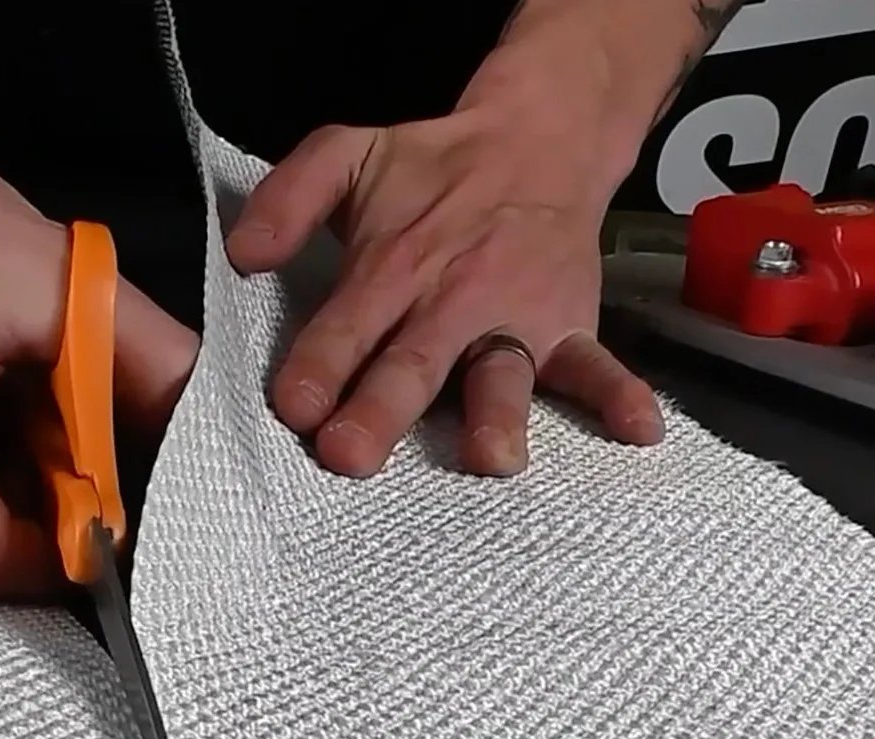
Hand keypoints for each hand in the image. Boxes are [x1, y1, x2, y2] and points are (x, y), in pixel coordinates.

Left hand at [226, 57, 664, 477]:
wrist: (538, 140)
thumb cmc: (432, 168)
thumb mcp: (348, 155)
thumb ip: (290, 197)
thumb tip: (241, 255)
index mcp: (393, 265)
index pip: (348, 323)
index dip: (319, 364)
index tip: (295, 407)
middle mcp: (453, 299)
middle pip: (413, 362)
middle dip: (382, 409)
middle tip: (351, 454)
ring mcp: (516, 318)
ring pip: (502, 372)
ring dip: (497, 413)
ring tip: (493, 457)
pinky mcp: (568, 326)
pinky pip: (597, 361)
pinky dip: (619, 393)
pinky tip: (638, 430)